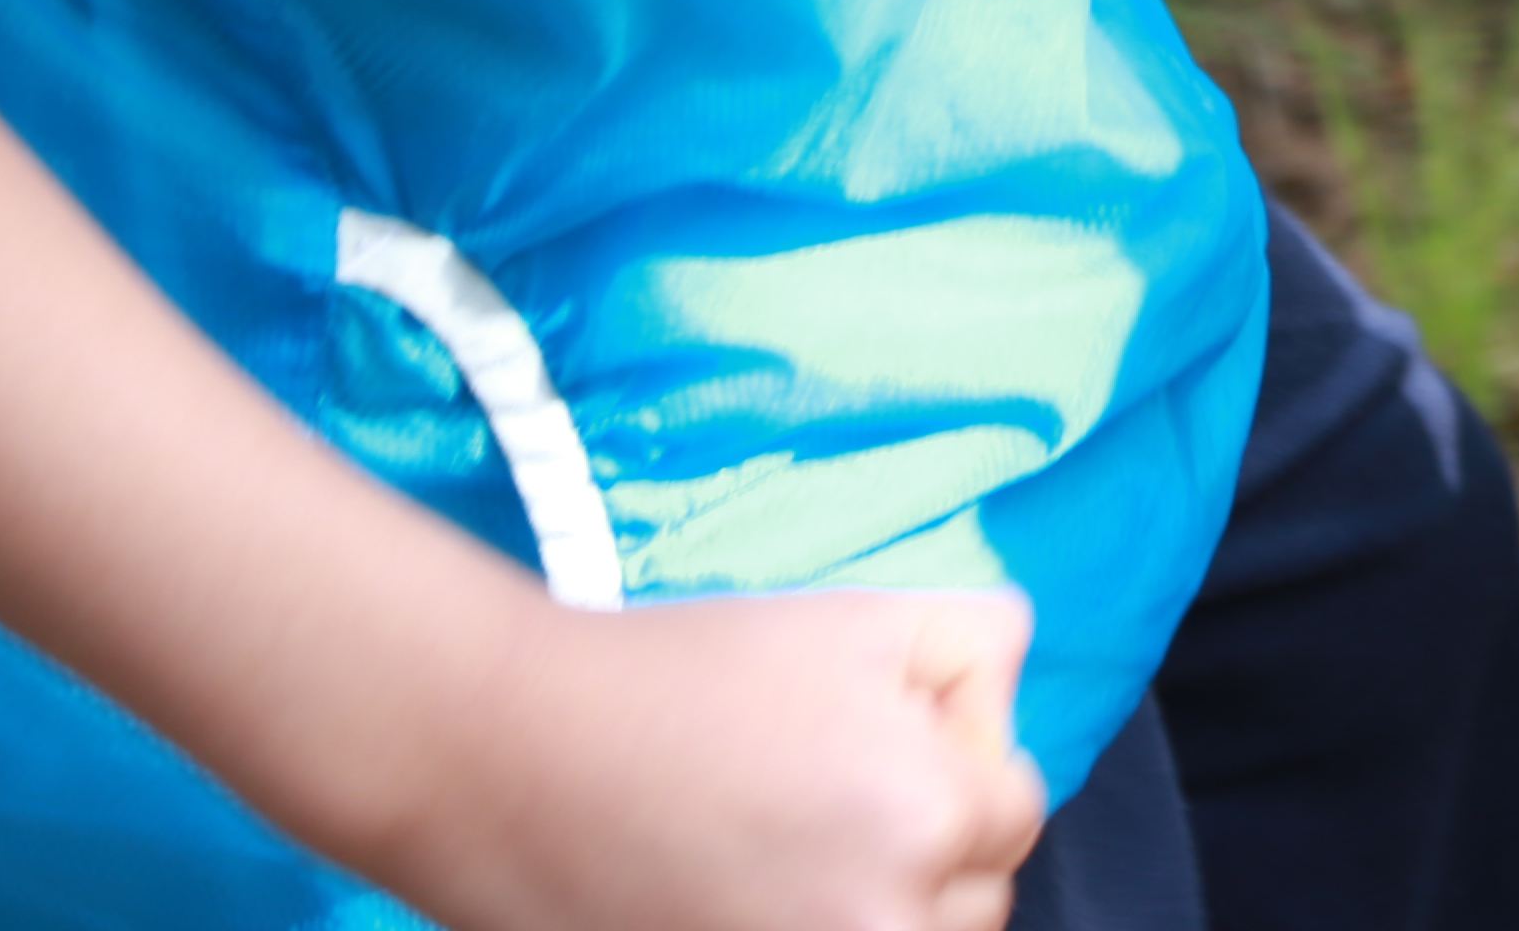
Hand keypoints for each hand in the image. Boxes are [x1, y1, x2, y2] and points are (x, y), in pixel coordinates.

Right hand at [378, 590, 1044, 930]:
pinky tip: (744, 886)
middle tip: (824, 792)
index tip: (876, 735)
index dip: (958, 757)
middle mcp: (877, 923)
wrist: (502, 751)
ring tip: (782, 845)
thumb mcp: (862, 618)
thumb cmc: (678, 678)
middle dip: (928, 847)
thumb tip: (1006, 710)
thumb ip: (980, 648)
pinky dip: (804, 923)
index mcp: (926, 818)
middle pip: (973, 903)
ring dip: (875, 904)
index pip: (1015, 812)